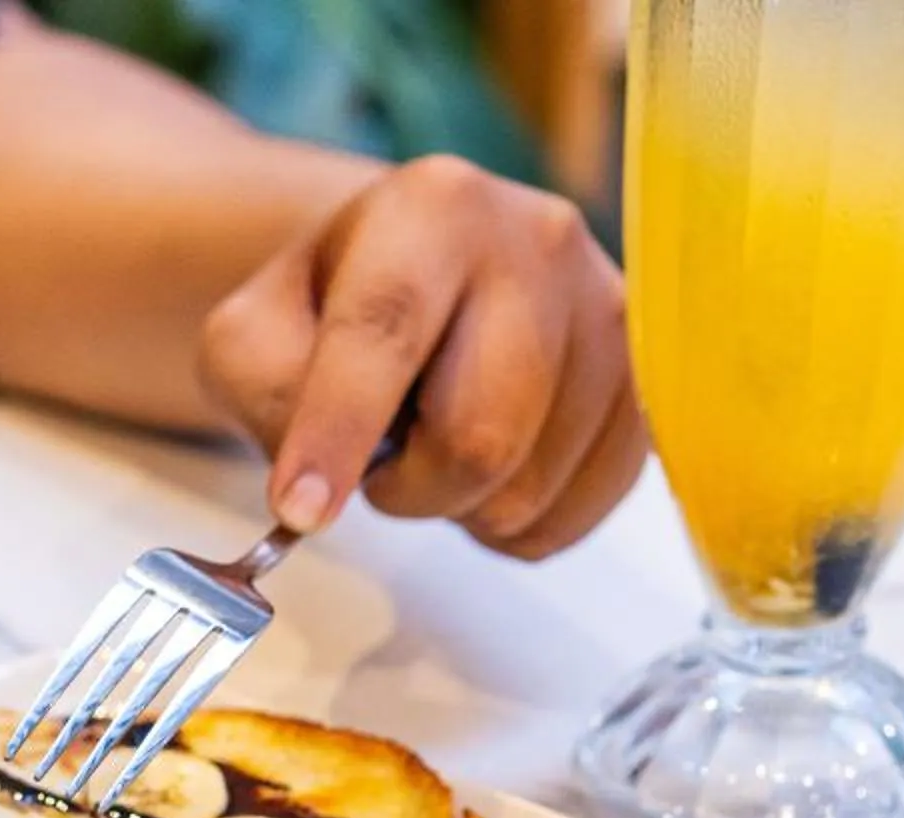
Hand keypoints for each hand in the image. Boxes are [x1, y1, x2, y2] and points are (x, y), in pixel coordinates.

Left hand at [197, 155, 645, 559]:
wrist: (426, 272)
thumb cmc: (335, 307)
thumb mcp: (256, 330)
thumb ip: (265, 390)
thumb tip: (314, 484)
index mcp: (432, 206)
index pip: (383, 333)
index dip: (338, 434)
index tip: (301, 508)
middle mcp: (539, 240)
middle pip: (478, 434)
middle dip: (409, 489)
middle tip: (380, 469)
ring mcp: (610, 309)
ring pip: (530, 484)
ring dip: (460, 506)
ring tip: (438, 451)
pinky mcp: (647, 383)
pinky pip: (582, 507)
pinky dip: (517, 524)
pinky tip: (490, 477)